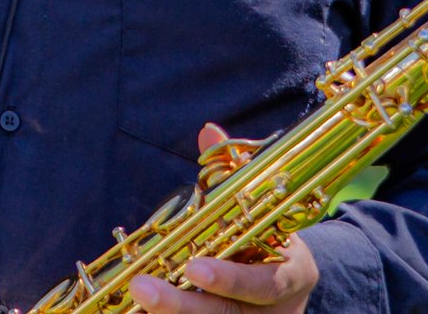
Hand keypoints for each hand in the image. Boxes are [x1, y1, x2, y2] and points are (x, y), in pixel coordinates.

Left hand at [124, 125, 320, 312]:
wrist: (290, 286)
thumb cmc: (268, 236)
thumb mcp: (262, 206)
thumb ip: (233, 172)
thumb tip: (209, 132)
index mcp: (292, 276)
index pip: (264, 283)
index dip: (230, 279)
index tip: (193, 268)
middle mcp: (276, 312)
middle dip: (182, 305)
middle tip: (142, 288)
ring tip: (135, 298)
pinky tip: (141, 313)